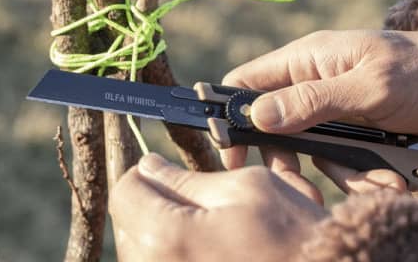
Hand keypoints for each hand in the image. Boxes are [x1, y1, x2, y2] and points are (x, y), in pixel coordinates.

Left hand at [109, 153, 326, 261]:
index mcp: (166, 236)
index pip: (124, 191)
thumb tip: (149, 166)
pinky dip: (175, 251)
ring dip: (161, 229)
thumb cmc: (293, 237)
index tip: (162, 169)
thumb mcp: (244, 188)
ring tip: (202, 223)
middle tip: (187, 195)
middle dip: (151, 201)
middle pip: (127, 222)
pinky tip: (207, 247)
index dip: (143, 173)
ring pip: (140, 249)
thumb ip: (184, 178)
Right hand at [221, 30, 417, 197]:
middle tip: (294, 187)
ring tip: (375, 185)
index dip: (231, 113)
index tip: (232, 149)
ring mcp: (329, 111)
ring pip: (305, 151)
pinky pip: (338, 162)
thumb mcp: (370, 86)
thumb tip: (258, 115)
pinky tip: (389, 180)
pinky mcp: (350, 134)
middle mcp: (309, 85)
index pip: (246, 81)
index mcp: (304, 60)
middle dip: (284, 159)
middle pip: (271, 126)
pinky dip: (360, 177)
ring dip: (332, 174)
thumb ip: (312, 99)